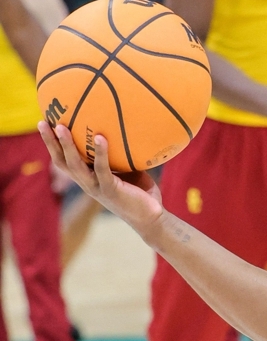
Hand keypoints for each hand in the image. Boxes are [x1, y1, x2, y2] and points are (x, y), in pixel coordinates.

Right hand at [38, 122, 162, 237]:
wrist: (151, 218)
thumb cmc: (140, 193)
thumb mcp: (127, 170)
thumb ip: (119, 154)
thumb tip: (122, 128)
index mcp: (88, 179)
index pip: (64, 161)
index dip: (52, 145)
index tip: (45, 126)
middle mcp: (87, 184)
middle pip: (62, 162)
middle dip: (50, 143)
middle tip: (41, 123)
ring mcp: (97, 188)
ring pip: (75, 165)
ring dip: (67, 145)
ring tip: (61, 127)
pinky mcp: (110, 190)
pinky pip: (102, 169)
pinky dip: (100, 153)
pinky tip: (99, 137)